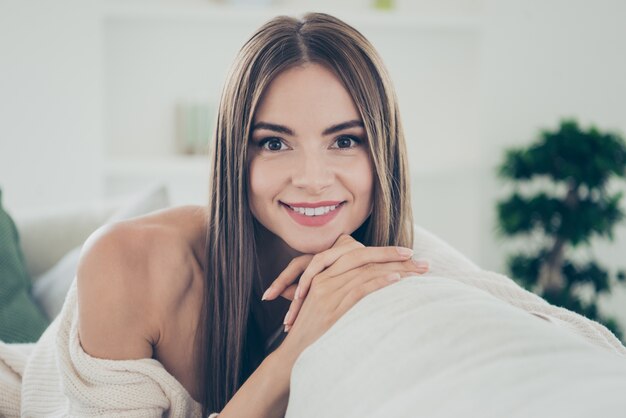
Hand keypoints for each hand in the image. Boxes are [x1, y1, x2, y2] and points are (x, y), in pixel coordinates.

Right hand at [262, 234, 429, 330]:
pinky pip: (359, 290)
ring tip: (417, 270)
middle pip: (363, 258)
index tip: (408, 252)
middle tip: (419, 258)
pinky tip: (397, 278)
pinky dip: (379, 282)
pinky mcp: (331, 309)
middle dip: (393, 255)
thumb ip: (345, 290)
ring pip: (365, 272)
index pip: (358, 254)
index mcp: (322, 275)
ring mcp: (327, 294)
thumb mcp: (327, 305)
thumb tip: (376, 284)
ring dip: (395, 268)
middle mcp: (324, 280)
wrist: (294, 354)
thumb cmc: (315, 332)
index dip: (384, 251)